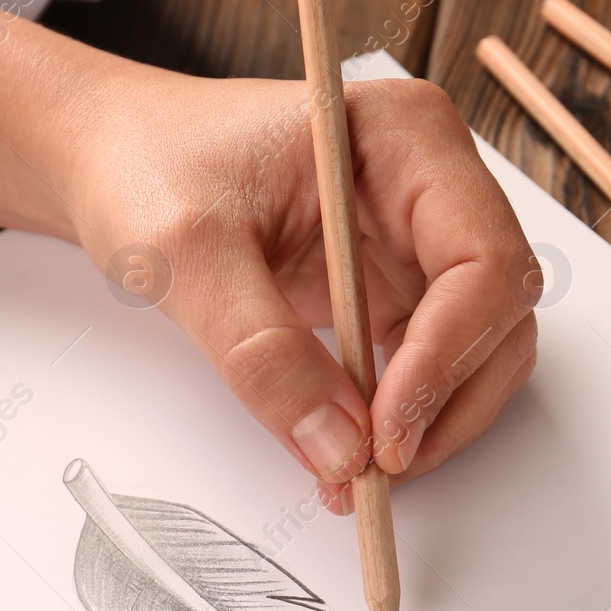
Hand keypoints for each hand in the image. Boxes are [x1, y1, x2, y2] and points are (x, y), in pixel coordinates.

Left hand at [0, 9, 538, 510]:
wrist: (111, 161)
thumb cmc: (146, 166)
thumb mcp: (186, 256)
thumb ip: (261, 353)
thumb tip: (337, 449)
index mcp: (407, 138)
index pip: (483, 260)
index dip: (448, 355)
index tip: (388, 428)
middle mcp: (431, 186)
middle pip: (499, 315)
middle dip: (449, 401)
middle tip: (377, 469)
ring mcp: (416, 242)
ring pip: (478, 352)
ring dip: (434, 422)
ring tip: (359, 472)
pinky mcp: (391, 291)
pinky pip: (427, 369)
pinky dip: (401, 421)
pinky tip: (350, 454)